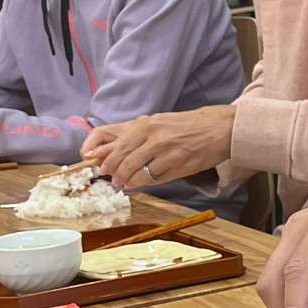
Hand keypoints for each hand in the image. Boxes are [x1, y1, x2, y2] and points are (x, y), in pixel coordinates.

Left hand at [82, 106, 235, 189]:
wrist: (218, 129)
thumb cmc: (188, 126)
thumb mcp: (159, 122)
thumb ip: (136, 134)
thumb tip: (111, 148)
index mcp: (145, 123)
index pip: (111, 136)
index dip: (96, 149)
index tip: (89, 158)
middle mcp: (151, 135)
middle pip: (120, 156)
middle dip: (110, 169)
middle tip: (108, 176)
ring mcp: (163, 150)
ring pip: (133, 169)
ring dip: (123, 179)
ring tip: (121, 183)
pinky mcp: (175, 165)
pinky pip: (151, 178)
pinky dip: (140, 183)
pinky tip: (136, 184)